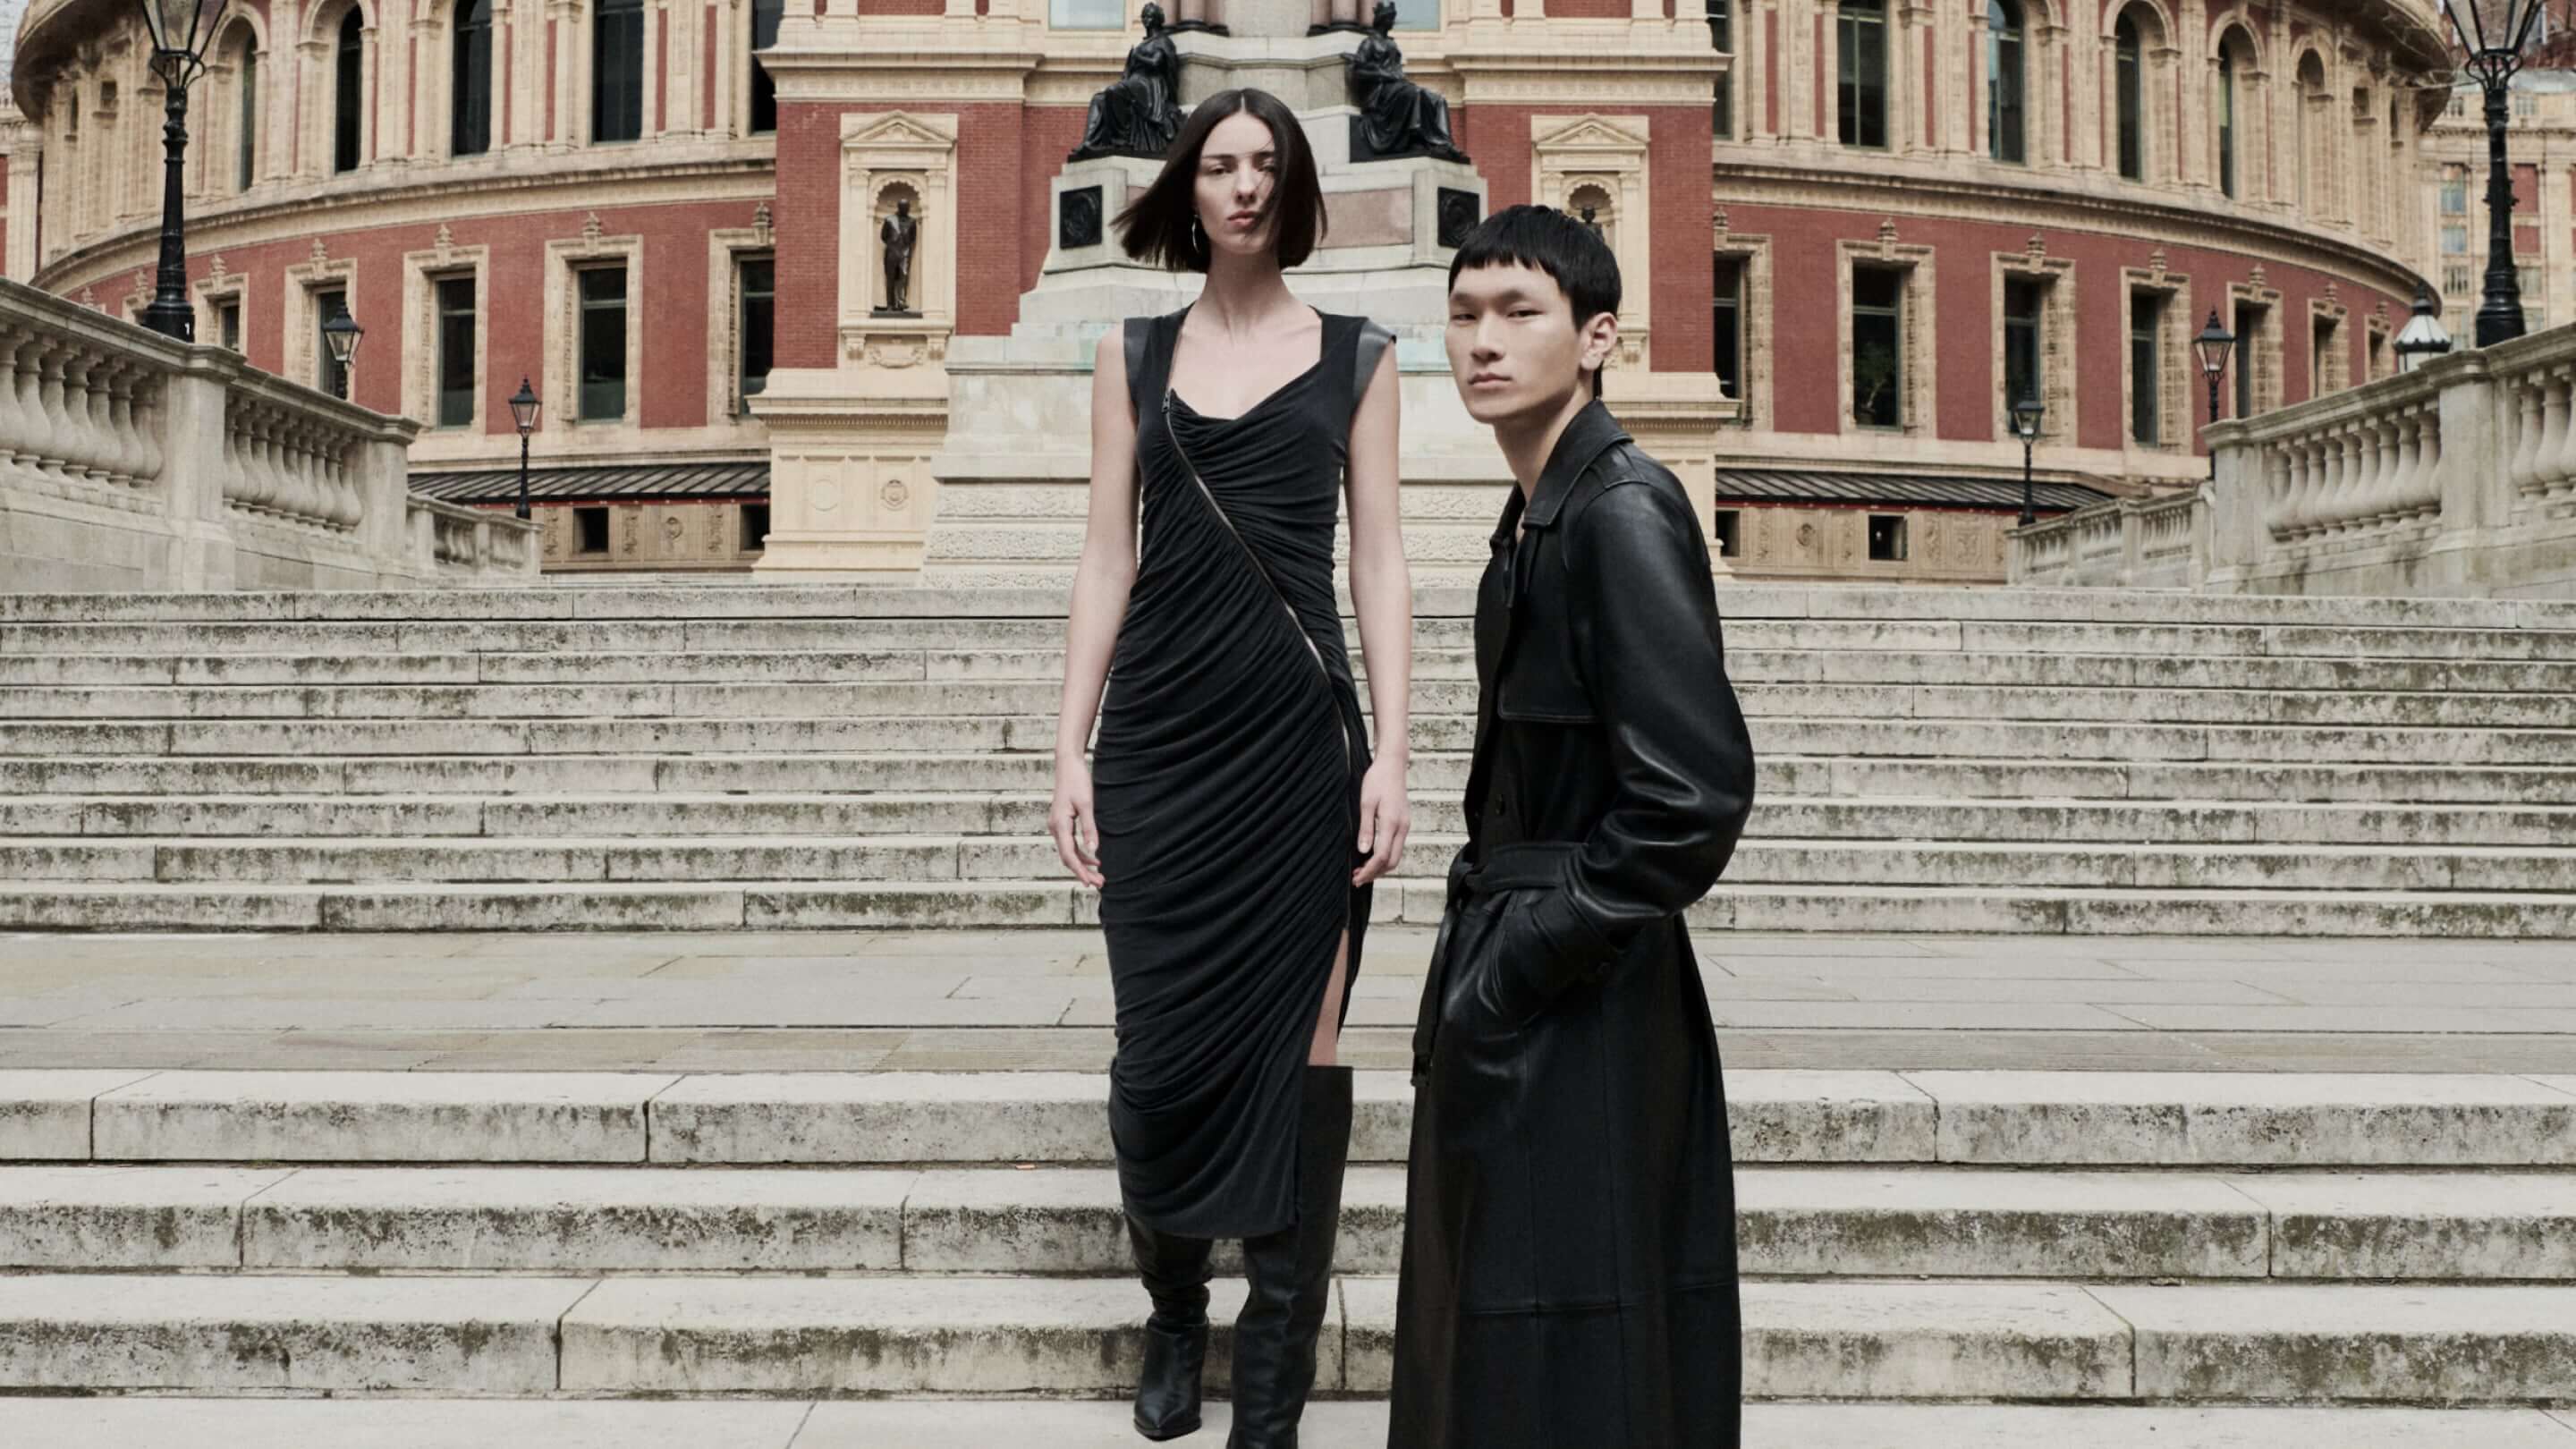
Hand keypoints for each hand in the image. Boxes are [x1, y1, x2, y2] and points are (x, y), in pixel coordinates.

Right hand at [1050, 756, 1104, 888]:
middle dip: (1083, 872)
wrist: (1068, 765)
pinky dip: (1081, 853)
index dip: (1080, 871)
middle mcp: (1055, 828)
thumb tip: (1094, 849)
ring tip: (1099, 875)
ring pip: (1069, 852)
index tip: (1090, 883)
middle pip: (1068, 857)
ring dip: (1083, 864)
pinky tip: (1094, 857)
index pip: (1069, 855)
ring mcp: (1057, 826)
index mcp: (1059, 825)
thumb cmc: (1077, 781)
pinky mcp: (1062, 822)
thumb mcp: (1087, 804)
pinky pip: (1069, 844)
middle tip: (1100, 884)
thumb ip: (1090, 828)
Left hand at [1351, 755, 1410, 886]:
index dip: (1370, 870)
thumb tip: (1363, 851)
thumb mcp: (1366, 803)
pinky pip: (1396, 847)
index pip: (1382, 856)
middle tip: (1357, 879)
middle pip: (1393, 861)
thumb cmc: (1377, 781)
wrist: (1392, 766)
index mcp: (1392, 823)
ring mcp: (1405, 826)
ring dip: (1380, 867)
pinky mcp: (1404, 823)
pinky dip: (1385, 857)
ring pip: (1396, 856)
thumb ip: (1366, 828)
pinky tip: (1371, 856)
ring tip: (1362, 870)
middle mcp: (1402, 827)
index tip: (1357, 878)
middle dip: (1376, 873)